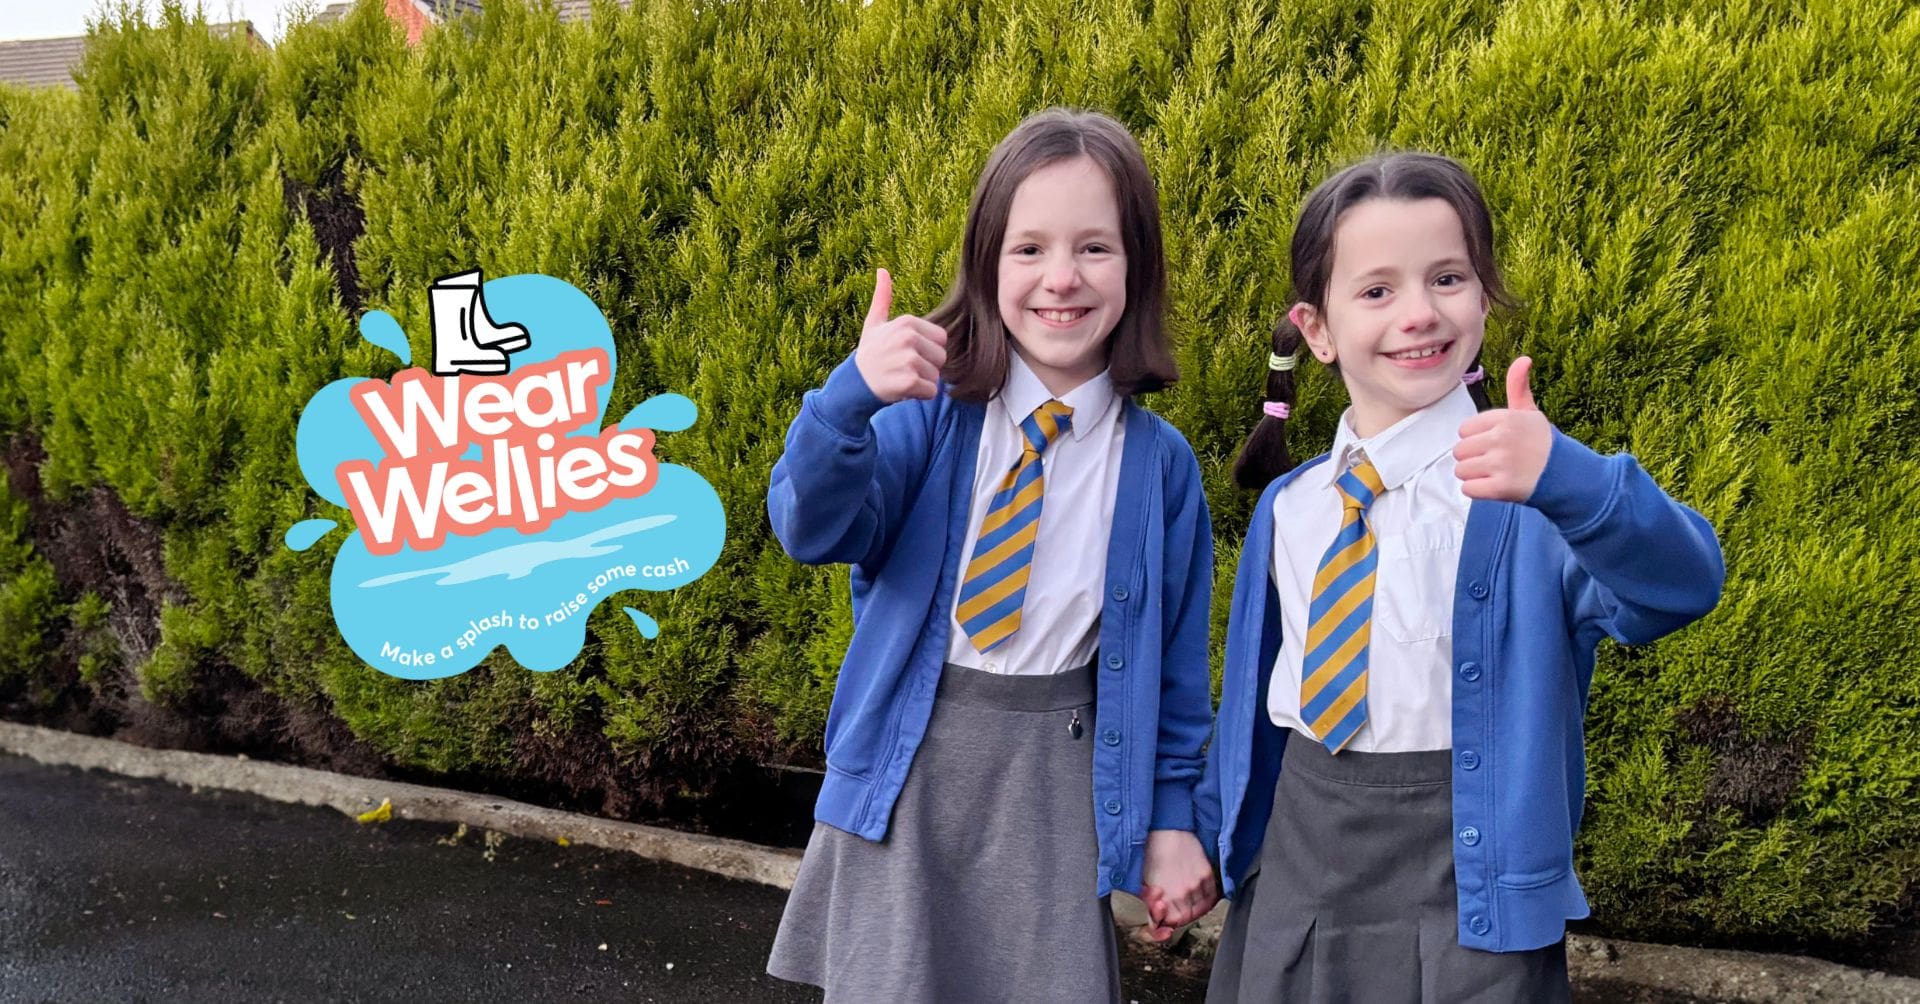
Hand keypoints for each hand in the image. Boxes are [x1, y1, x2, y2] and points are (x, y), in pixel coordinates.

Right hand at [852, 268, 946, 402]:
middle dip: (927, 367)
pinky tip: (901, 389)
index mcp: (907, 322)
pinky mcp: (908, 381)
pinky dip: (919, 395)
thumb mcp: (874, 323)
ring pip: (936, 376)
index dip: (927, 350)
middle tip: (903, 367)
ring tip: (901, 377)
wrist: (854, 383)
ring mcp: (908, 359)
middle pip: (941, 358)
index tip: (906, 353)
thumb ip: (883, 297)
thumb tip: (882, 270)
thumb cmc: (869, 352)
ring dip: (922, 382)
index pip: (941, 340)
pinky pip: (931, 391)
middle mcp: (909, 338)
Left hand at [1138, 829, 1219, 941]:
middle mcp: (1183, 893)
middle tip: (1180, 910)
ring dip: (1197, 908)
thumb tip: (1157, 918)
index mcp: (1165, 896)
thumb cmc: (1153, 853)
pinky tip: (1202, 896)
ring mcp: (1197, 884)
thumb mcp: (1147, 880)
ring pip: (1203, 908)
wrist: (1167, 830)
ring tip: (1190, 902)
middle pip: (1189, 917)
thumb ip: (1152, 902)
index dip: (1171, 920)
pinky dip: (1208, 899)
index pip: (1174, 922)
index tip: (1169, 917)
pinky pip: (1212, 896)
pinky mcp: (1207, 874)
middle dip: (1183, 915)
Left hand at [1453, 356, 1553, 501]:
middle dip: (1474, 458)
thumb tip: (1524, 358)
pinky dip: (1478, 491)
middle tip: (1497, 462)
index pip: (1464, 430)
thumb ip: (1518, 387)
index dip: (1477, 439)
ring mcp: (1502, 464)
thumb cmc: (1542, 443)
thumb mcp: (1530, 412)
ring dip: (1475, 476)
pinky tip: (1496, 486)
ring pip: (1461, 471)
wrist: (1568, 475)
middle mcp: (1502, 438)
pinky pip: (1468, 489)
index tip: (1497, 443)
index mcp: (1506, 418)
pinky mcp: (1502, 488)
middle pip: (1459, 451)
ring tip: (1496, 474)